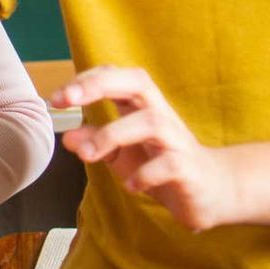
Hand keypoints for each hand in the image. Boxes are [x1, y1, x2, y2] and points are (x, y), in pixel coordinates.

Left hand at [55, 66, 240, 230]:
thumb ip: (94, 142)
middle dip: (99, 85)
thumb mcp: (120, 154)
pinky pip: (169, 164)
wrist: (213, 193)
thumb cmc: (160, 165)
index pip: (116, 75)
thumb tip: (67, 138)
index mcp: (142, 106)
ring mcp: (178, 141)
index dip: (86, 79)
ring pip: (150, 122)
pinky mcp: (190, 169)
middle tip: (65, 99)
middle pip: (138, 82)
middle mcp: (162, 116)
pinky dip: (144, 174)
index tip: (56, 98)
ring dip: (112, 135)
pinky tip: (130, 185)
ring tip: (88, 156)